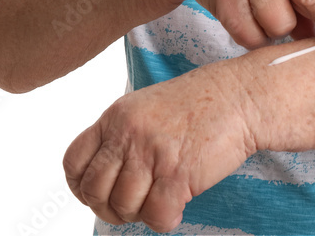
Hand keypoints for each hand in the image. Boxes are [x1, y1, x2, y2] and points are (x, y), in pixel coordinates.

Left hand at [63, 63, 257, 231]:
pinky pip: (155, 216)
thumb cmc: (199, 102)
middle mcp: (128, 133)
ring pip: (123, 206)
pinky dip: (165, 218)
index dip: (81, 186)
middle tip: (131, 205)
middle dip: (109, 207)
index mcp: (116, 116)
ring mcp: (152, 153)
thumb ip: (122, 136)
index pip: (74, 161)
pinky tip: (177, 204)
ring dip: (139, 213)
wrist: (240, 96)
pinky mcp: (178, 174)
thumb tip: (104, 178)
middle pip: (94, 190)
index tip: (98, 193)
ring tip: (158, 200)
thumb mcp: (147, 107)